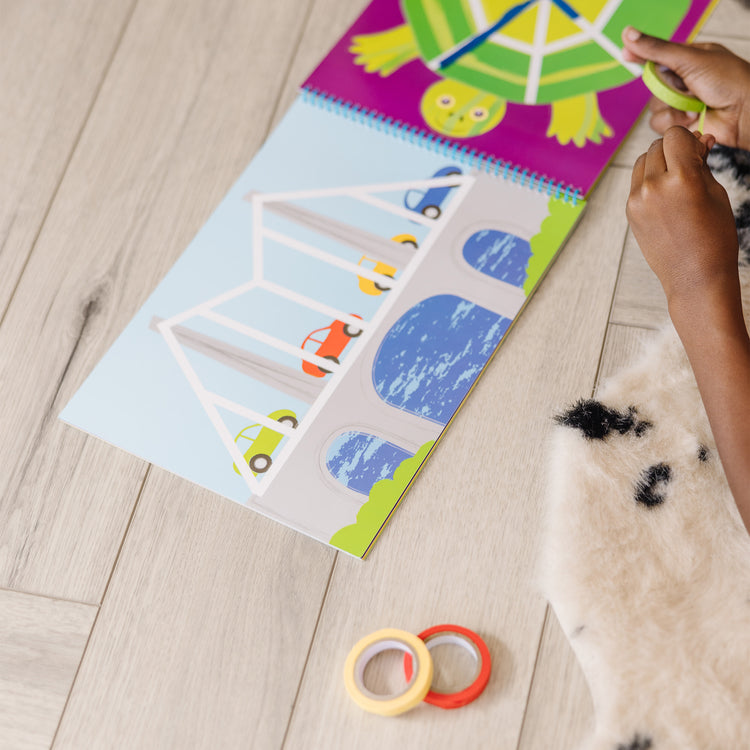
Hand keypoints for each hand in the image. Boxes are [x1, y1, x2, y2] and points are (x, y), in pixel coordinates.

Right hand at [622, 27, 749, 149]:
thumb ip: (657, 50)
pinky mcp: (681, 123)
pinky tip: (693, 119)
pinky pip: (660, 124)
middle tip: (685, 87)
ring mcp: (682, 102)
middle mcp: (684, 81)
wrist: (745, 112)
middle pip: (653, 86)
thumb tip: (628, 34)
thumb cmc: (728, 81)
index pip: (657, 56)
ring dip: (672, 109)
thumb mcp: (690, 59)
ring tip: (693, 106)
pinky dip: (675, 123)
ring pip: (654, 108)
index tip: (626, 56)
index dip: (640, 56)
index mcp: (688, 59)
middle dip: (665, 90)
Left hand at [626, 127, 739, 309]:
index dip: (688, 139)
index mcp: (681, 179)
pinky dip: (648, 180)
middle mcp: (653, 187)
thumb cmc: (713, 237)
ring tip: (676, 180)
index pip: (674, 136)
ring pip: (642, 162)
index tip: (697, 150)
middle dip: (673, 150)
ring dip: (657, 162)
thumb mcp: (715, 193)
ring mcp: (637, 200)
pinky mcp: (630, 211)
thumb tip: (698, 138)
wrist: (694, 277)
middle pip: (656, 146)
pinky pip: (636, 182)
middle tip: (689, 164)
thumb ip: (701, 163)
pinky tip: (665, 195)